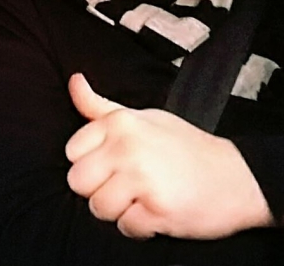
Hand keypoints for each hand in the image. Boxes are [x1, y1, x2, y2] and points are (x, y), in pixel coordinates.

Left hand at [65, 73, 271, 239]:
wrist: (238, 176)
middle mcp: (127, 147)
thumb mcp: (142, 117)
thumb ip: (100, 106)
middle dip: (98, 189)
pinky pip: (125, 227)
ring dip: (119, 210)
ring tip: (143, 197)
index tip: (113, 164)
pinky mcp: (157, 208)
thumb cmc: (185, 146)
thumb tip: (73, 81)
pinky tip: (157, 211)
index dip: (91, 163)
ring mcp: (142, 178)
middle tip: (127, 185)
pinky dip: (140, 227)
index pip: (71, 152)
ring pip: (98, 208)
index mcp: (119, 122)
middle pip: (77, 182)